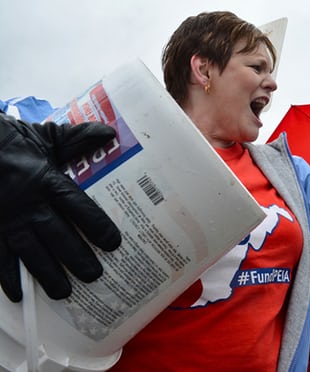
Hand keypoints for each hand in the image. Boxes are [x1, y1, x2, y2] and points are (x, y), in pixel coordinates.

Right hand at [0, 114, 120, 301]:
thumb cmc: (9, 142)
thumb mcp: (45, 136)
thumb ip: (77, 139)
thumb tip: (110, 133)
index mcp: (46, 180)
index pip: (77, 206)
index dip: (96, 226)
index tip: (114, 243)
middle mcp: (27, 203)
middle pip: (57, 235)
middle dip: (76, 258)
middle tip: (94, 276)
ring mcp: (5, 219)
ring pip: (29, 252)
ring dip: (47, 274)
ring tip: (63, 293)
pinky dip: (6, 277)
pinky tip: (17, 295)